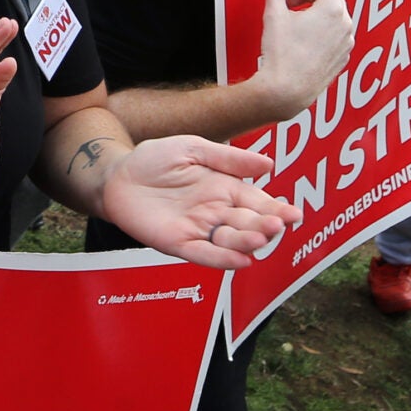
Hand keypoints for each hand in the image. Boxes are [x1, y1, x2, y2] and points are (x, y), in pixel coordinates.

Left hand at [95, 134, 298, 267]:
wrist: (117, 174)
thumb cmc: (155, 159)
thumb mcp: (193, 148)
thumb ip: (229, 158)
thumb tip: (269, 165)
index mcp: (225, 189)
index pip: (257, 202)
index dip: (275, 209)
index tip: (294, 214)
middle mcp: (216, 212)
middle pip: (247, 223)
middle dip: (264, 226)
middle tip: (278, 226)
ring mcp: (198, 229)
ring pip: (230, 240)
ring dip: (247, 242)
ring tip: (262, 239)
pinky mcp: (177, 243)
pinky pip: (204, 254)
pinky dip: (222, 259)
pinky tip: (241, 261)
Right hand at [251, 0, 355, 115]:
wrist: (286, 91)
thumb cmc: (282, 56)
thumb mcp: (274, 13)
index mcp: (332, 8)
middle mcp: (345, 24)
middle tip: (288, 4)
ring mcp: (346, 42)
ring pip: (334, 16)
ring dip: (315, 13)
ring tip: (293, 23)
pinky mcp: (342, 58)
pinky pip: (335, 35)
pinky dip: (321, 31)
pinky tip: (302, 41)